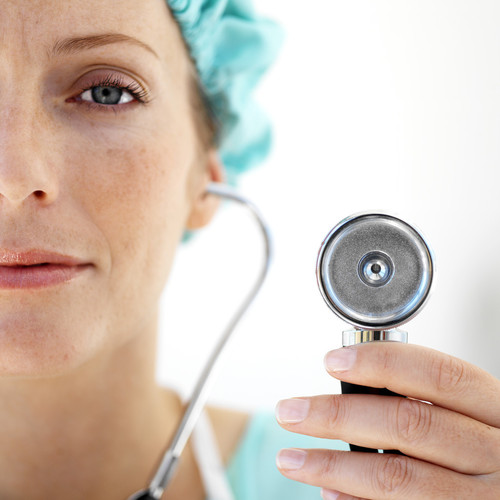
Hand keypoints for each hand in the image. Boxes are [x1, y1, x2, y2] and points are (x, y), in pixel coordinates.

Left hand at [275, 342, 499, 498]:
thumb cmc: (474, 447)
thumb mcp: (465, 415)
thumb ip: (421, 397)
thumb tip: (348, 375)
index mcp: (493, 409)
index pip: (439, 374)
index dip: (381, 363)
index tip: (332, 361)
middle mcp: (494, 454)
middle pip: (409, 424)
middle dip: (338, 415)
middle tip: (291, 411)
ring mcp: (481, 498)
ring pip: (396, 478)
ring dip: (332, 466)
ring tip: (291, 458)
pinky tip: (328, 490)